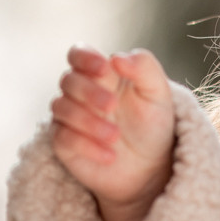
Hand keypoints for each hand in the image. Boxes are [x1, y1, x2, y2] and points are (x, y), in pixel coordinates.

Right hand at [50, 45, 174, 220]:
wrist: (150, 167)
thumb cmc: (152, 124)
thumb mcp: (158, 93)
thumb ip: (143, 67)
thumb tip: (116, 57)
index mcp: (102, 74)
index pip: (78, 53)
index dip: (84, 57)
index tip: (103, 68)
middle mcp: (81, 92)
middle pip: (68, 80)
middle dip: (89, 92)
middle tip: (113, 105)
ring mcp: (69, 117)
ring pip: (61, 107)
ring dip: (88, 121)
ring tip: (115, 136)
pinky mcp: (64, 143)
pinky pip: (62, 138)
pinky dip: (85, 145)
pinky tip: (109, 155)